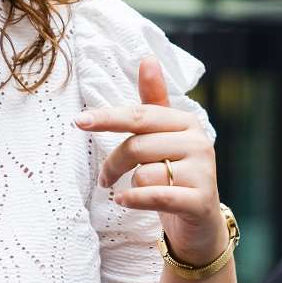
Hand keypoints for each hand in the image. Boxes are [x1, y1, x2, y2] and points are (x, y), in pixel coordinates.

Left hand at [77, 56, 225, 266]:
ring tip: (135, 191)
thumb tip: (147, 58)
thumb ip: (154, 101)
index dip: (107, 118)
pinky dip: (135, 199)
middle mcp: (198, 143)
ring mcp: (203, 172)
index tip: (78, 121)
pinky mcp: (201, 201)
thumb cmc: (175, 174)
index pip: (140, 115)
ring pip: (145, 172)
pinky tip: (122, 200)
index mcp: (186, 122)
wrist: (200, 224)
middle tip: (103, 178)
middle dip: (113, 163)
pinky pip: (157, 195)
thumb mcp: (164, 137)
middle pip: (137, 145)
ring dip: (130, 184)